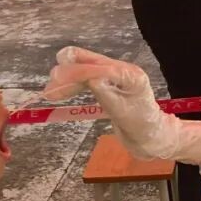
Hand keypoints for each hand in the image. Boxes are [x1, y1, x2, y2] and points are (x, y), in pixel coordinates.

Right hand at [45, 47, 200, 163]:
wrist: (150, 137)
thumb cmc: (140, 128)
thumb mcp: (122, 113)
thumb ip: (106, 94)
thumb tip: (89, 79)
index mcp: (131, 75)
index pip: (100, 68)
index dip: (77, 72)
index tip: (56, 78)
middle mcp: (123, 70)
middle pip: (90, 62)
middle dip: (68, 72)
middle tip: (49, 89)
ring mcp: (115, 76)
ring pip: (86, 70)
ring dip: (67, 79)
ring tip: (49, 93)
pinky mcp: (109, 84)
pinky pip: (87, 79)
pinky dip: (73, 84)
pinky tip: (61, 90)